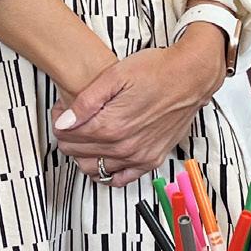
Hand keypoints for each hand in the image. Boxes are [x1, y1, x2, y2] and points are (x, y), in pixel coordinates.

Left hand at [54, 34, 221, 185]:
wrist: (190, 76)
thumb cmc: (157, 70)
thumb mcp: (114, 75)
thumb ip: (86, 101)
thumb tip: (63, 121)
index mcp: (111, 125)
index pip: (68, 136)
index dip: (59, 122)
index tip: (61, 111)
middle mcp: (124, 146)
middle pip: (78, 153)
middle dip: (67, 136)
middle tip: (71, 120)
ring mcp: (139, 156)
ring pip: (94, 169)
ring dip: (83, 155)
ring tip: (85, 136)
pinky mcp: (151, 160)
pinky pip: (120, 179)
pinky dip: (106, 172)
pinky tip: (104, 157)